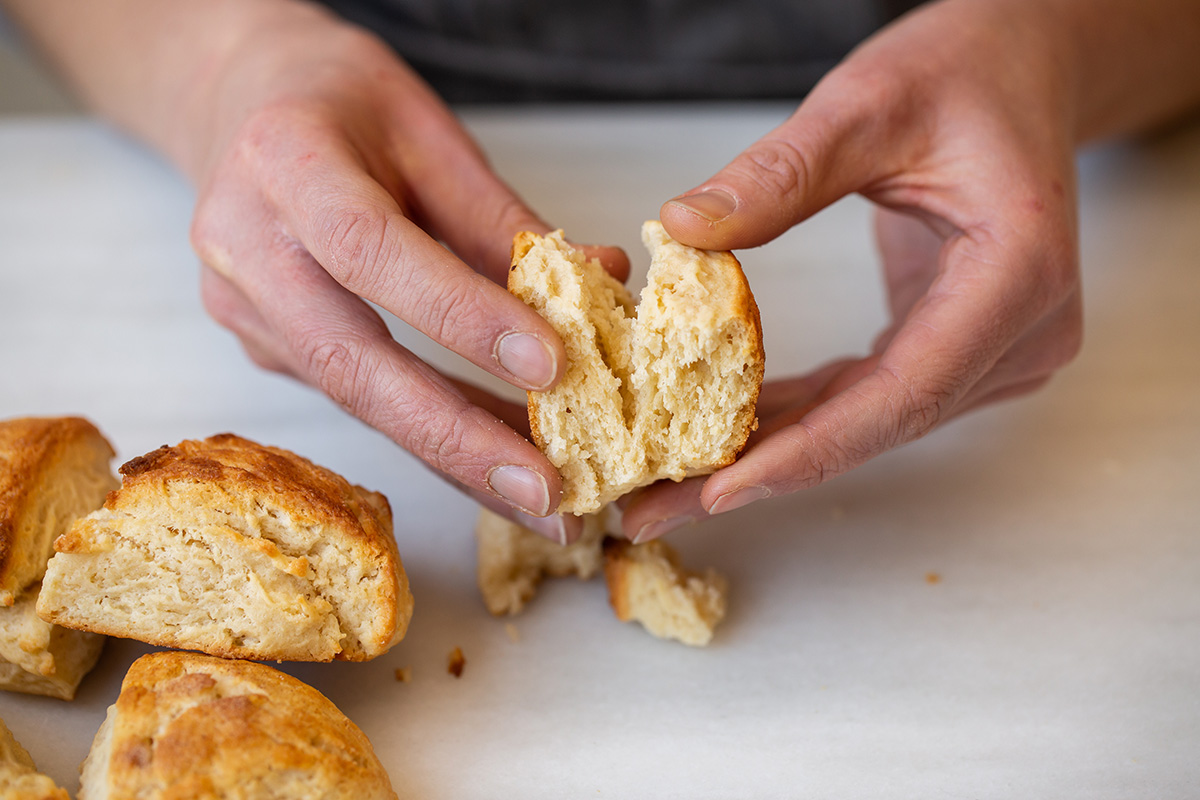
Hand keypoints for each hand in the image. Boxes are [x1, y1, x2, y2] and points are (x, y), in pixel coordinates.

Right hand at [184, 5, 625, 541]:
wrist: (237, 104)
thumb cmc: (340, 105)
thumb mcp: (427, 133)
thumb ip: (501, 217)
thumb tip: (600, 283)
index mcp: (284, 162)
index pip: (371, 250)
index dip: (459, 315)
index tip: (551, 366)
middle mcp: (244, 245)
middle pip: (351, 362)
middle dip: (456, 437)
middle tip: (549, 492)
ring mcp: (244, 308)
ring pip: (357, 399)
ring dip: (457, 456)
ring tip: (544, 502)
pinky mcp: (264, 347)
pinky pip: (358, 399)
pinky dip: (435, 432)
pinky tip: (500, 462)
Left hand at [622, 0, 1083, 541]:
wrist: (1027, 65)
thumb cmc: (968, 70)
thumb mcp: (868, 104)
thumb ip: (780, 172)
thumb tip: (682, 231)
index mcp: (1016, 276)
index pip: (901, 393)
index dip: (804, 451)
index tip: (715, 490)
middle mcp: (1020, 333)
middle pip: (876, 427)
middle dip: (761, 471)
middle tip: (652, 505)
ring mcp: (996, 349)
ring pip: (867, 423)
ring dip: (768, 453)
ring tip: (665, 483)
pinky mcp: (961, 346)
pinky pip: (868, 394)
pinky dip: (796, 413)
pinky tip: (719, 430)